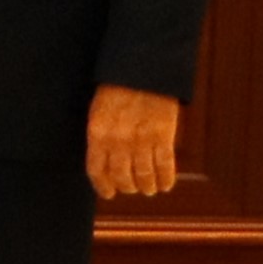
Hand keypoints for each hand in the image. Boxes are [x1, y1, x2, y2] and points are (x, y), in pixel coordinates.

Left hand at [87, 85, 182, 201]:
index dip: (103, 186)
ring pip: (144, 175)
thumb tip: (105, 163)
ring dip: (147, 186)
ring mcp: (142, 139)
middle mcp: (118, 140)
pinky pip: (164, 165)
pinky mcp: (164, 135)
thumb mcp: (98, 111)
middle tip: (132, 188)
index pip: (97, 170)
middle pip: (122, 176)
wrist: (144, 69)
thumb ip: (100, 137)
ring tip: (148, 189)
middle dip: (127, 187)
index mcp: (97, 132)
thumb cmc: (118, 89)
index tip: (109, 194)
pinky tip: (165, 185)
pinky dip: (165, 179)